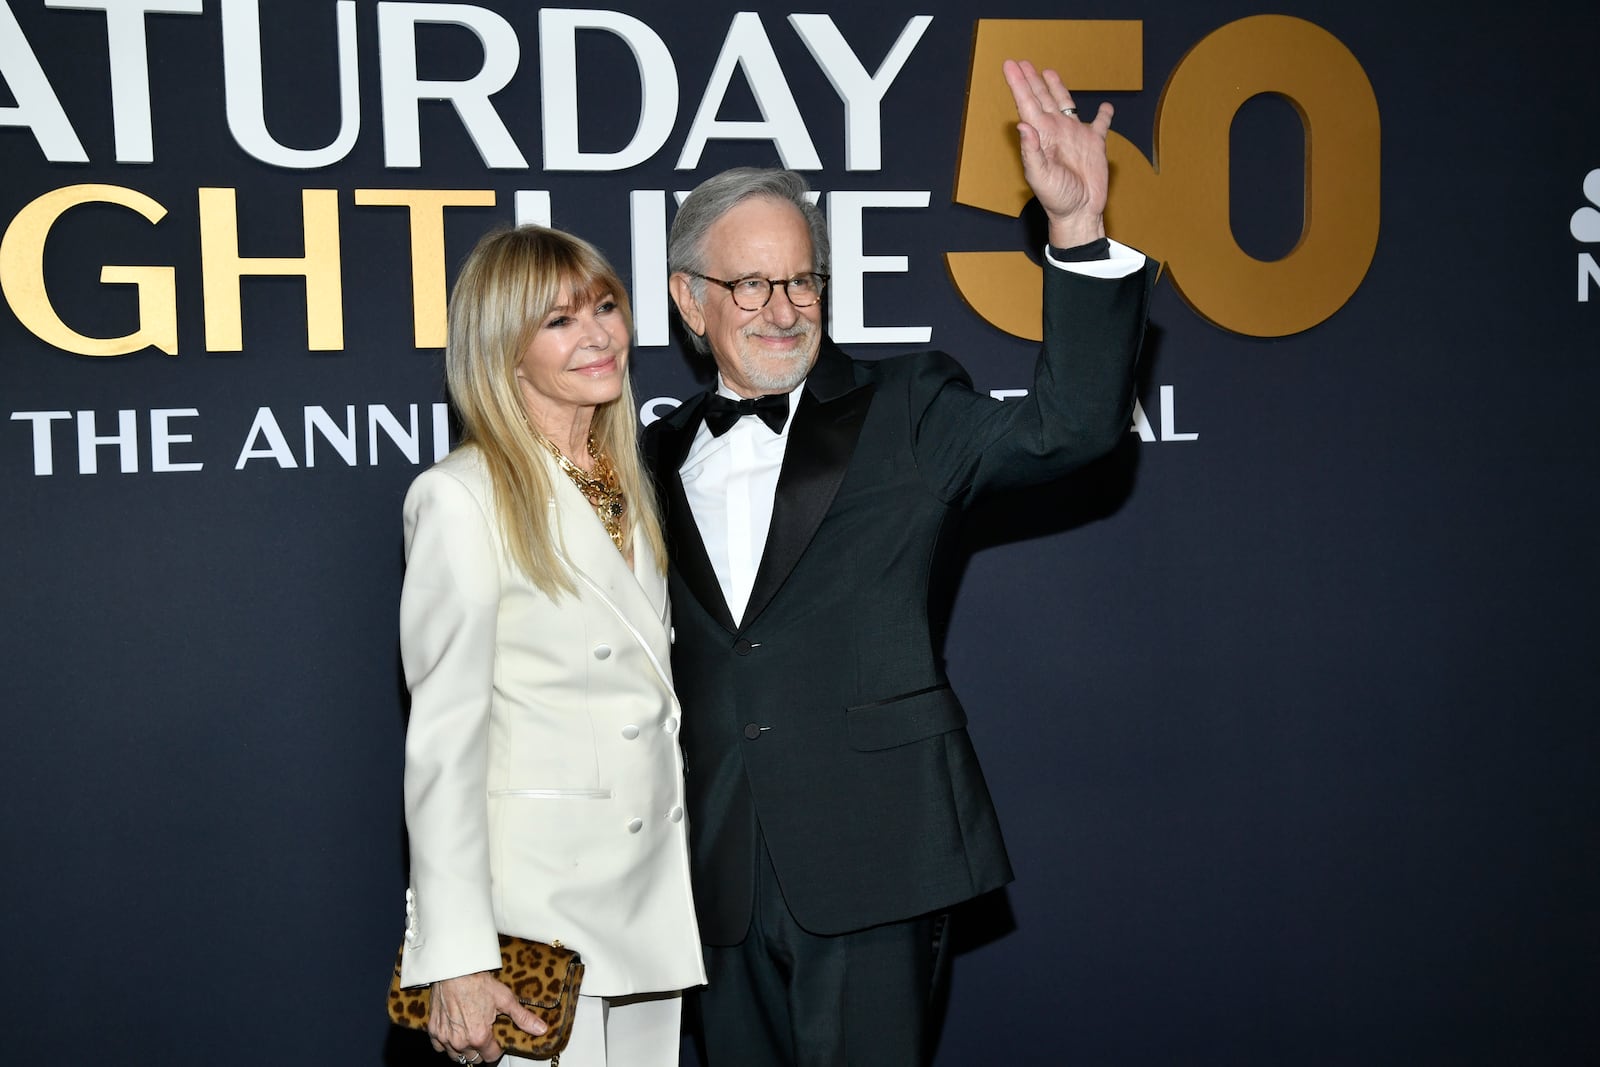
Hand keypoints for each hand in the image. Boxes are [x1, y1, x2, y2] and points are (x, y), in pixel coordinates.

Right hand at [427, 970, 548, 1063]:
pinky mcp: (433, 1031)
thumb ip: (523, 1018)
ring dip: (464, 1049)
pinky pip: (440, 1047)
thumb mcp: (505, 999)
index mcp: (479, 1036)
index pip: (492, 1057)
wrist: (454, 970)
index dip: (497, 1048)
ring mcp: (445, 1038)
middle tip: (484, 1033)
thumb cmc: (477, 982)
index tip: (497, 1038)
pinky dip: (446, 1043)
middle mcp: (461, 1042)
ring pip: (457, 1055)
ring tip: (470, 1033)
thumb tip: (541, 1029)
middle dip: (481, 1049)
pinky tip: (455, 1031)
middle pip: (474, 1058)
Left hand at [1002, 58, 1112, 247]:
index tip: (1010, 65)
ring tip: (1049, 73)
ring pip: (1065, 104)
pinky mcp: (1094, 144)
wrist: (1080, 213)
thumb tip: (1022, 124)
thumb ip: (1031, 151)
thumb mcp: (1040, 176)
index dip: (1018, 84)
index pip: (1027, 103)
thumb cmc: (1057, 199)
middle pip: (1042, 98)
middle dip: (1031, 80)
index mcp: (1042, 136)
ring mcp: (1075, 136)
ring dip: (1057, 88)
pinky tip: (1105, 107)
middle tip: (1021, 63)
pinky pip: (1100, 125)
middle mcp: (1056, 131)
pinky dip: (1104, 115)